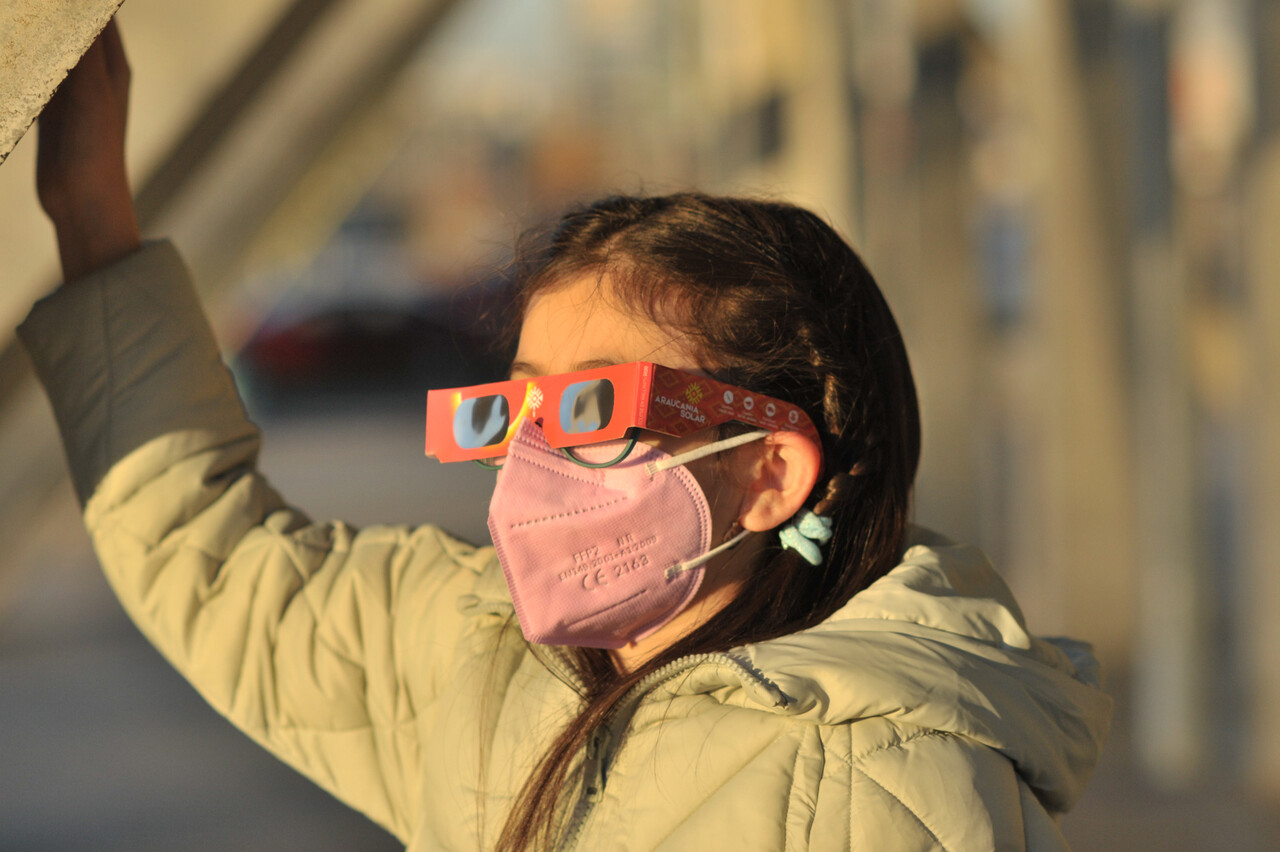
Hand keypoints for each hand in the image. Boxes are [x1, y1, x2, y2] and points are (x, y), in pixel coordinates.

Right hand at [37, 19, 140, 281]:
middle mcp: (94, 73)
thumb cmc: (97, 147)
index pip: (99, 15)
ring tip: (19, 22)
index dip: (80, 7)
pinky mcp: (47, 107)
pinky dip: (21, 59)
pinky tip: (14, 49)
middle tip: (27, 15)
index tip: (51, 6)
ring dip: (32, 32)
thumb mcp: (91, 90)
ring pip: (46, 47)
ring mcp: (69, 90)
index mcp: (113, 65)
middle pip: (68, 26)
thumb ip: (82, 45)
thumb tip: (79, 10)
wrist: (83, 200)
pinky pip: (30, 71)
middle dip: (49, 16)